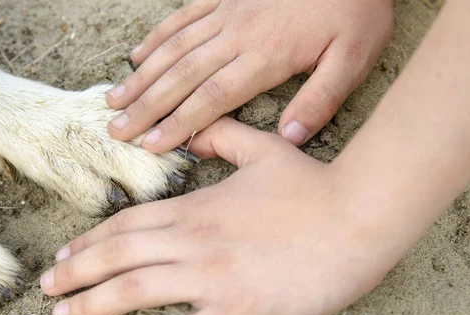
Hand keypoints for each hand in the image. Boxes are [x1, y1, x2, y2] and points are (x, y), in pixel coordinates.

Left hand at [41, 118, 398, 314]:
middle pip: (117, 257)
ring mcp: (211, 278)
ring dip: (92, 307)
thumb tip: (195, 131)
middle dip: (76, 274)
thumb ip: (222, 136)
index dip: (91, 241)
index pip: (127, 224)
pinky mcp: (237, 313)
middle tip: (48, 289)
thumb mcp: (263, 149)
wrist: (357, 217)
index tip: (67, 256)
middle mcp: (192, 242)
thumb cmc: (312, 185)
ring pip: (134, 292)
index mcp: (195, 207)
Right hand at [106, 0, 392, 150]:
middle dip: (147, 107)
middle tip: (116, 130)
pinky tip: (137, 54)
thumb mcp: (354, 57)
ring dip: (142, 76)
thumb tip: (288, 138)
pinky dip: (157, 37)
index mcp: (265, 56)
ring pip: (174, 49)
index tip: (151, 145)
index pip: (213, 97)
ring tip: (114, 100)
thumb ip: (321, 99)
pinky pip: (183, 16)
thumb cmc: (356, 9)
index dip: (179, 123)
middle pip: (182, 76)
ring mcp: (227, 12)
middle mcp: (237, 35)